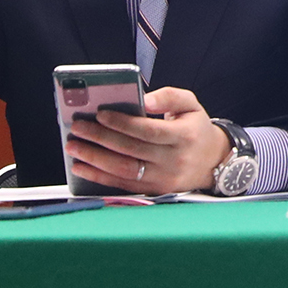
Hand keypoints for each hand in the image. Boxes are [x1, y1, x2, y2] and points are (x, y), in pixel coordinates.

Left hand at [65, 86, 230, 194]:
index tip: (100, 114)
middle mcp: (174, 160)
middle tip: (78, 128)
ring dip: (94, 159)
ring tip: (74, 147)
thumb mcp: (191, 104)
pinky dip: (99, 177)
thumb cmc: (195, 129)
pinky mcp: (154, 191)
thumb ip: (168, 96)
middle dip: (100, 138)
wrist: (212, 162)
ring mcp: (163, 179)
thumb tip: (143, 99)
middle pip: (131, 150)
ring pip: (123, 170)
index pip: (147, 130)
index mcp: (184, 136)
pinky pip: (122, 185)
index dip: (122, 123)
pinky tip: (82, 167)